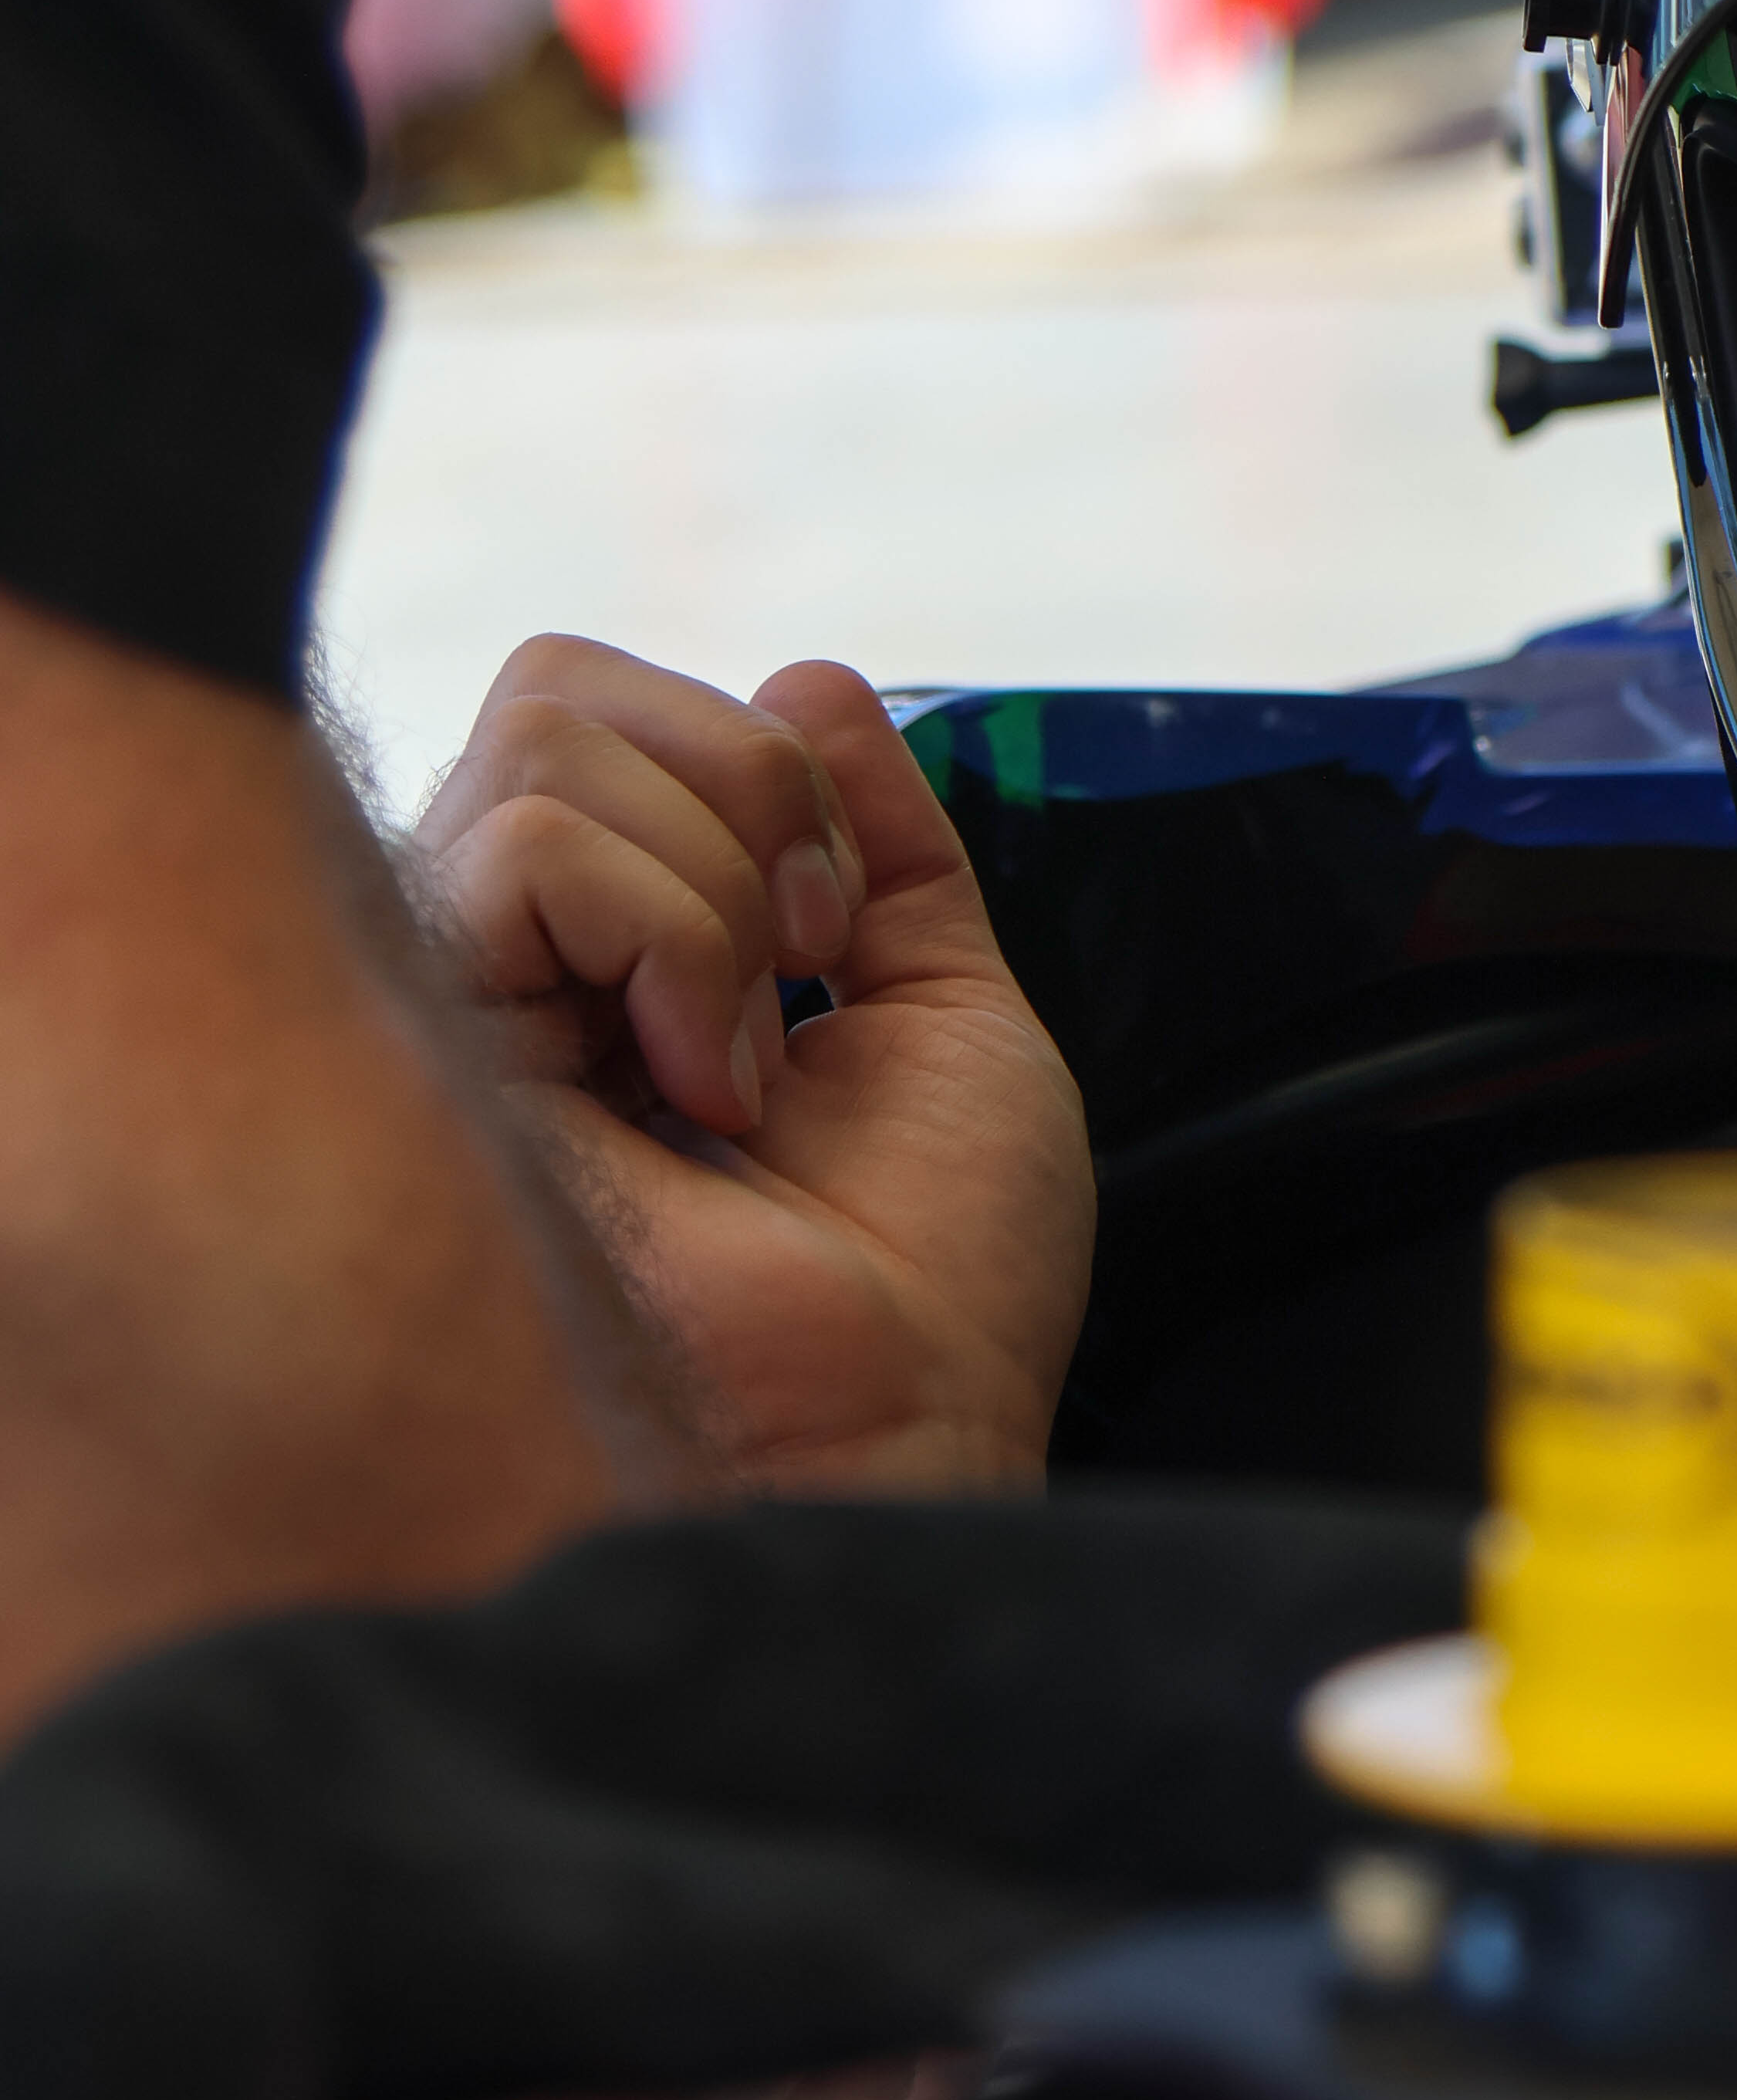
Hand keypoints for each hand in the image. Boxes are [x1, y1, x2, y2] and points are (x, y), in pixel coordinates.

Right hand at [417, 639, 1091, 1493]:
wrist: (913, 1424)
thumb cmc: (933, 1278)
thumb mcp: (947, 1003)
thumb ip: (881, 837)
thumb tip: (806, 674)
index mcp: (612, 954)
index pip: (599, 709)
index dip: (757, 760)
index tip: (846, 927)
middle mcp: (507, 968)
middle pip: (557, 690)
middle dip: (747, 786)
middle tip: (808, 965)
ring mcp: (450, 1005)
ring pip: (539, 747)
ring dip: (719, 885)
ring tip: (745, 1059)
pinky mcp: (427, 1055)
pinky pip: (520, 858)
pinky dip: (670, 939)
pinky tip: (697, 1090)